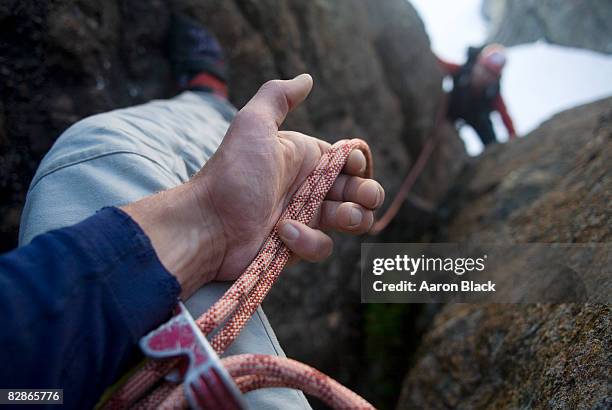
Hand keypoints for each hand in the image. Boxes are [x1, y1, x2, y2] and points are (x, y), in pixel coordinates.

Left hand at [123, 74, 383, 297]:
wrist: (206, 224)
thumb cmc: (232, 173)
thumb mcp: (252, 124)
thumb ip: (278, 96)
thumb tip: (307, 78)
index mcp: (305, 159)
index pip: (348, 161)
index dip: (358, 164)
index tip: (349, 165)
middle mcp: (308, 188)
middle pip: (357, 192)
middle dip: (368, 193)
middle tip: (362, 197)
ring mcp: (304, 218)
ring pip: (350, 221)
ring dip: (355, 218)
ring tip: (341, 215)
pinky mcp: (296, 247)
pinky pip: (322, 246)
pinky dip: (309, 241)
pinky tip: (284, 233)